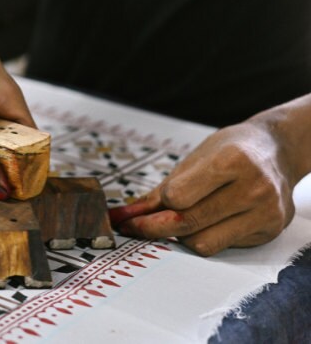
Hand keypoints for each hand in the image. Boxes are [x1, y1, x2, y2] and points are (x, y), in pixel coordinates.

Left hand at [108, 120, 294, 255]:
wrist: (276, 151)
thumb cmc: (230, 151)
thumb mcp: (194, 160)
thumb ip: (159, 192)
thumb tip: (122, 216)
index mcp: (232, 160)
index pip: (178, 197)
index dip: (155, 206)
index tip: (134, 214)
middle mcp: (253, 187)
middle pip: (188, 222)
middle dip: (154, 228)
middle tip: (134, 227)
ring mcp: (265, 211)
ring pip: (203, 242)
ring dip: (181, 236)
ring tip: (177, 220)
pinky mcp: (270, 230)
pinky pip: (222, 246)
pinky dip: (203, 238)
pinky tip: (202, 223)